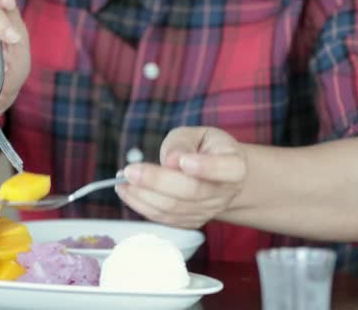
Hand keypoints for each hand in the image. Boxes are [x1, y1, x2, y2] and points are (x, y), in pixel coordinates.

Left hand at [115, 127, 246, 228]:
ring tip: (122, 179)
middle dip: (157, 181)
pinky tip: (127, 191)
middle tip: (130, 171)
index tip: (182, 160)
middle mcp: (225, 193)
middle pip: (192, 191)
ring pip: (175, 208)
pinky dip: (142, 205)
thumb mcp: (195, 135)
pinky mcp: (191, 222)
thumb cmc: (203, 148)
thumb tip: (170, 160)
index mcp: (235, 166)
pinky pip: (165, 218)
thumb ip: (181, 143)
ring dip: (143, 195)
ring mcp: (209, 211)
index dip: (206, 167)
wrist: (214, 174)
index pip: (228, 169)